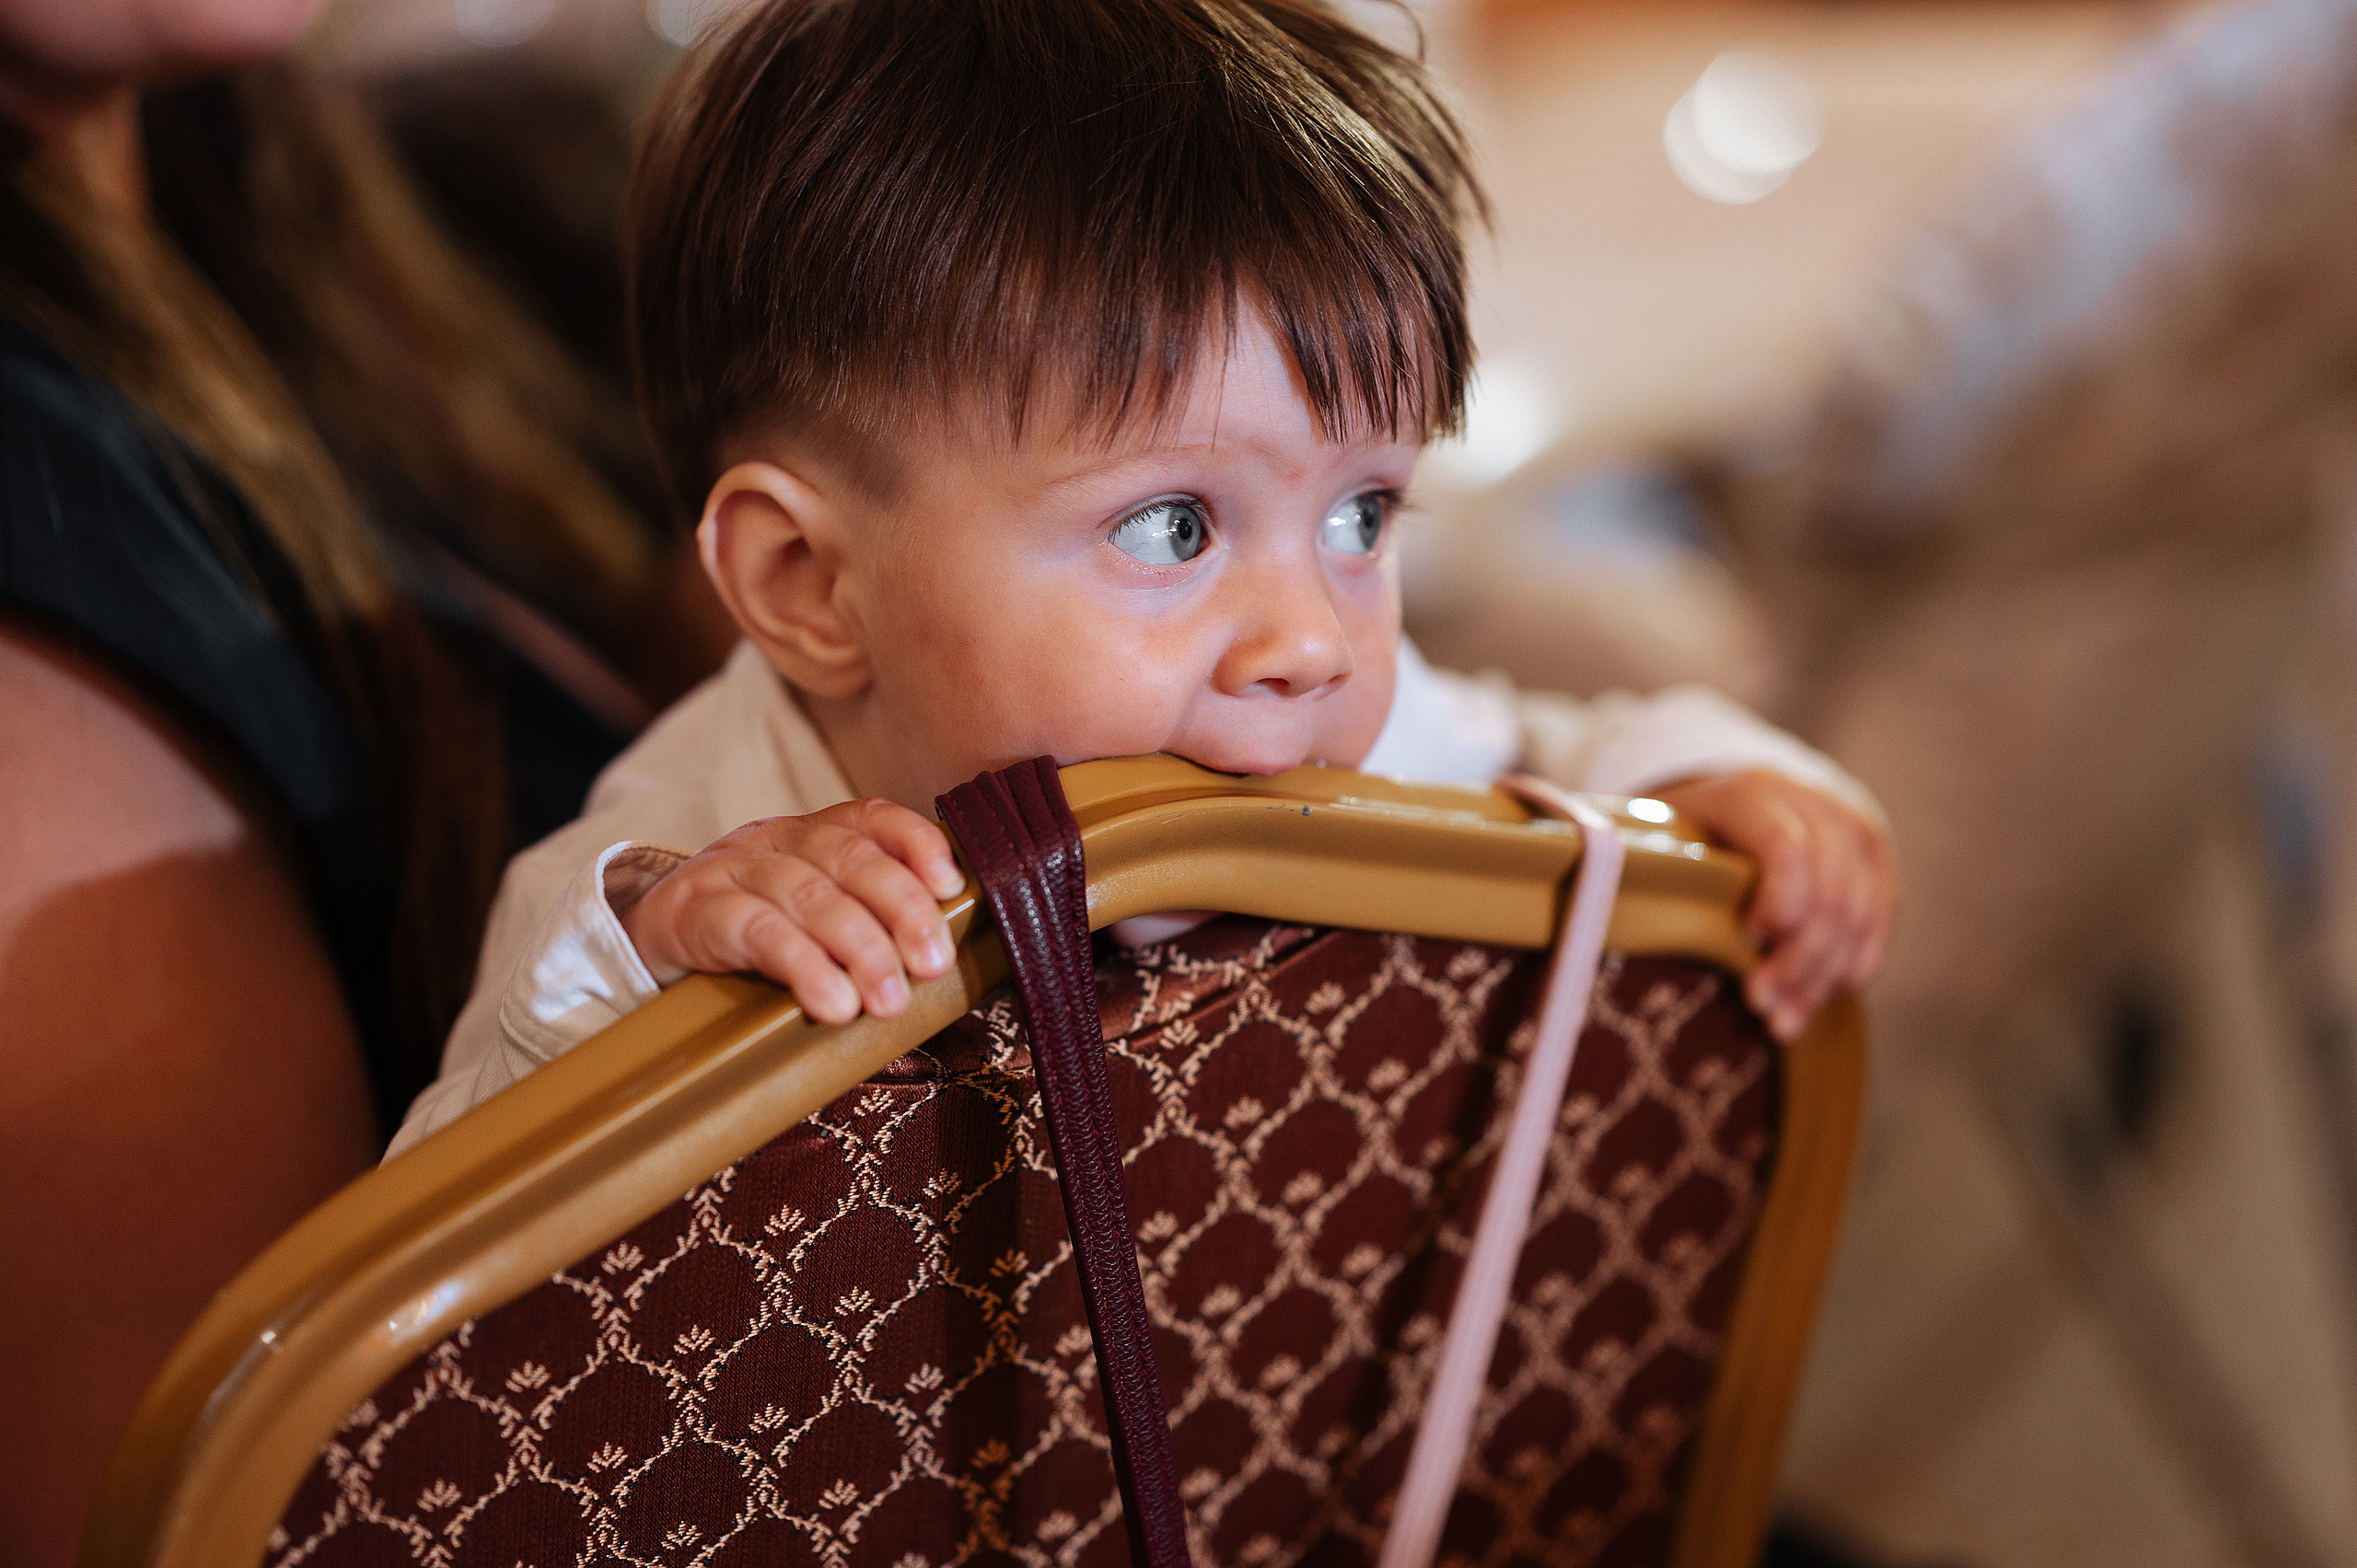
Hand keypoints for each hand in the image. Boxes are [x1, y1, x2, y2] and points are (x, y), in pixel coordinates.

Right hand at [620, 800, 966, 1024]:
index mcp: (813, 834)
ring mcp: (735, 870)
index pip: (871, 817)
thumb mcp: (808, 913)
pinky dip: (804, 966)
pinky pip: (758, 932)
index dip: (917, 843)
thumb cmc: (751, 934)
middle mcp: (778, 841)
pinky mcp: (697, 911)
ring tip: (888, 1000)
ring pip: (810, 896)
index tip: (951, 885)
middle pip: (850, 860)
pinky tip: (832, 1003)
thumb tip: (936, 959)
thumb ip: (864, 918)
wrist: (650, 941)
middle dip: (902, 911)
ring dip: (861, 950)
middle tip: (932, 964)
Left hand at [1649, 769, 1894, 1040]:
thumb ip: (1642, 860)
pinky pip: (1881, 918)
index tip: (1749, 941)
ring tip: (1783, 1021)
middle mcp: (1812, 804)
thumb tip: (1607, 907)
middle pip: (1827, 892)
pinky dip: (1854, 964)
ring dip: (1823, 976)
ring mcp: (1851, 828)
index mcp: (1751, 792)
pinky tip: (1823, 997)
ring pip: (1857, 913)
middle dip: (1797, 960)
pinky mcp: (1876, 857)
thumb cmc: (1688, 825)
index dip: (1779, 899)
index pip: (1785, 848)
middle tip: (1761, 1007)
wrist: (1751, 787)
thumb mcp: (1658, 828)